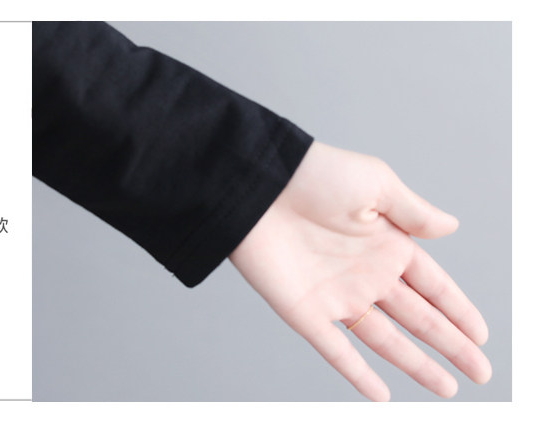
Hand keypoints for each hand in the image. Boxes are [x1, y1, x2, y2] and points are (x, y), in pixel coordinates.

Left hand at [229, 141, 490, 400]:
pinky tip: (381, 395)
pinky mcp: (305, 310)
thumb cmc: (314, 174)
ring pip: (385, 340)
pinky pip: (335, 349)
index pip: (433, 286)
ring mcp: (336, 295)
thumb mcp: (376, 184)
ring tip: (447, 388)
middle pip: (418, 318)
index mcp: (387, 243)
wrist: (257, 184)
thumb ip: (413, 212)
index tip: (482, 336)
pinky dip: (357, 373)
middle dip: (450, 345)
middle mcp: (365, 273)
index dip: (458, 310)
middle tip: (481, 373)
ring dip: (415, 364)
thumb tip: (452, 227)